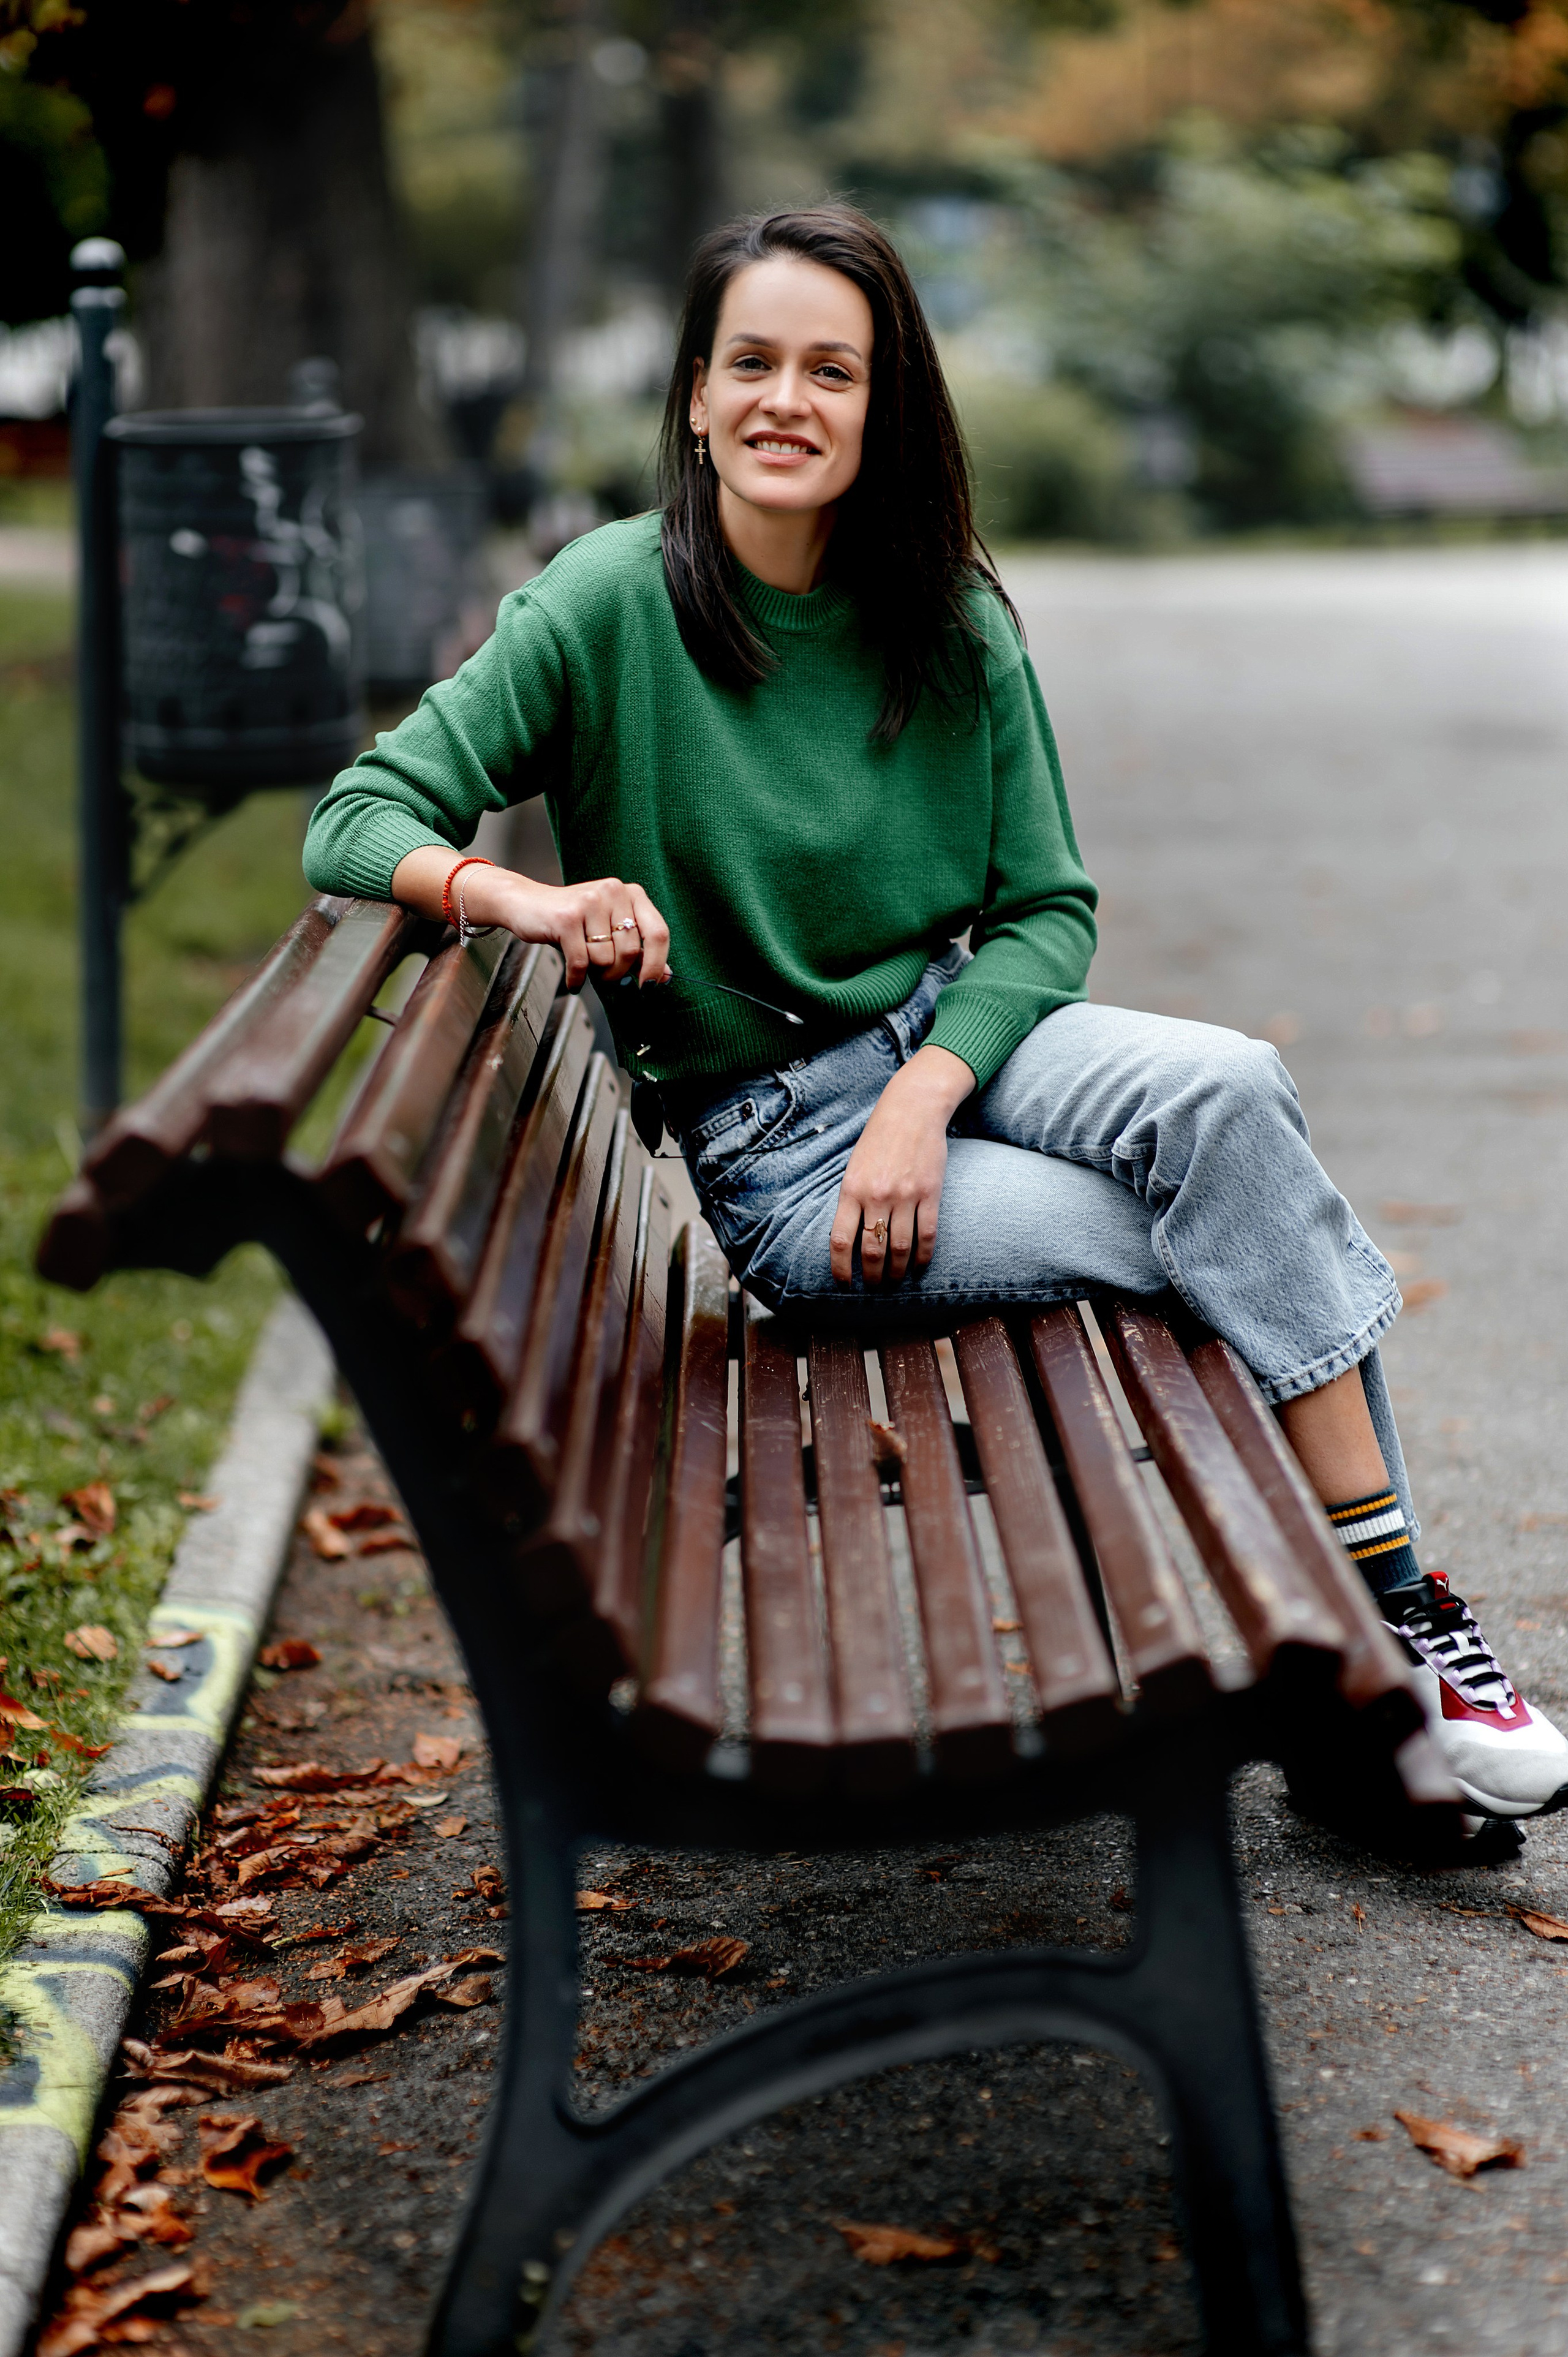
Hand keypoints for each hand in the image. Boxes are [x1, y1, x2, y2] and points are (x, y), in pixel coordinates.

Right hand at [390, 847, 670, 990]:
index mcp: (630, 893)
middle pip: (631, 952)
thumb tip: (664, 976)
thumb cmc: (571, 921)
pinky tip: (573, 979)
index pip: (658, 933)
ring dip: (594, 973)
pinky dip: (576, 979)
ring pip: (606, 959)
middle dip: (618, 974)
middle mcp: (613, 891)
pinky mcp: (566, 918)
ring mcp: (589, 902)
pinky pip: (581, 963)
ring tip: (582, 963)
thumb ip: (636, 950)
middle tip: (603, 976)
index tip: (648, 985)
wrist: (524, 904)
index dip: (656, 964)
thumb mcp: (607, 930)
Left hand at [829, 1044, 973, 1285]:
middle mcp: (876, 1196)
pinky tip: (920, 1266)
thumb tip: (848, 1240)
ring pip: (900, 1248)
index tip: (844, 1283)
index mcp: (851, 1190)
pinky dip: (924, 1256)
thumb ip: (850, 1201)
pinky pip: (927, 1235)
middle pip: (871, 1250)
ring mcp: (905, 1196)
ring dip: (897, 1271)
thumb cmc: (878, 1140)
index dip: (840, 1268)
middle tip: (874, 1286)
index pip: (840, 1240)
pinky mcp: (930, 1194)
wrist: (911, 1111)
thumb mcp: (853, 1168)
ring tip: (895, 1279)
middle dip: (872, 1276)